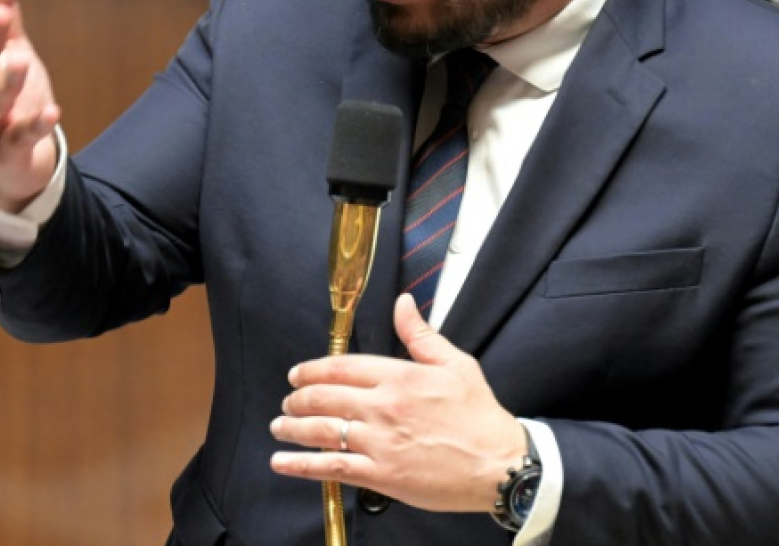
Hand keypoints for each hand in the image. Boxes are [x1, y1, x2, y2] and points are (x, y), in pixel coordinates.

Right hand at [0, 0, 60, 212]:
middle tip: (3, 13)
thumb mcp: (9, 50)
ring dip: (6, 81)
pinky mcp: (7, 149)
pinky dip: (35, 126)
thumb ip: (3, 11)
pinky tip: (54, 111)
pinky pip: (19, 137)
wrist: (13, 159)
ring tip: (23, 60)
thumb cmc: (8, 95)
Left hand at [270, 294, 525, 512]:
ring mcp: (380, 442)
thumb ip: (421, 334)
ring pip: (321, 431)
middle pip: (324, 397)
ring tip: (279, 427)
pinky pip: (332, 468)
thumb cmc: (479, 416)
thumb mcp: (456, 364)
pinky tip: (283, 463)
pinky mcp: (382, 474)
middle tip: (287, 400)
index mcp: (399, 377)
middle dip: (297, 398)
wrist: (498, 464)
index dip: (313, 370)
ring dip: (292, 428)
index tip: (297, 374)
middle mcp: (383, 407)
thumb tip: (403, 303)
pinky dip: (302, 465)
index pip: (342, 367)